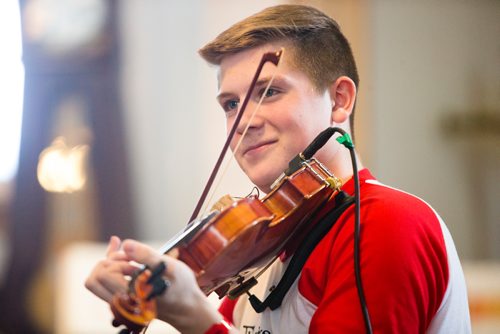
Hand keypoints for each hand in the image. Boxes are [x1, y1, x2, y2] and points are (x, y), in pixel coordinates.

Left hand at [85, 237, 225, 333]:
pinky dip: (116, 268)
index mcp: (129, 295)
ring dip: (112, 264)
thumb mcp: (169, 267)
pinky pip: (109, 284)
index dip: (115, 260)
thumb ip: (146, 255)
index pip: (103, 275)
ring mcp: (122, 302)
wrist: (188, 308)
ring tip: (129, 255)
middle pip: (95, 279)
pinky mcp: (125, 299)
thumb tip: (125, 244)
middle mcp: (121, 302)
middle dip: (109, 261)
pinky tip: (128, 256)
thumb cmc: (181, 288)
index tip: (132, 256)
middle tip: (129, 256)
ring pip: (100, 281)